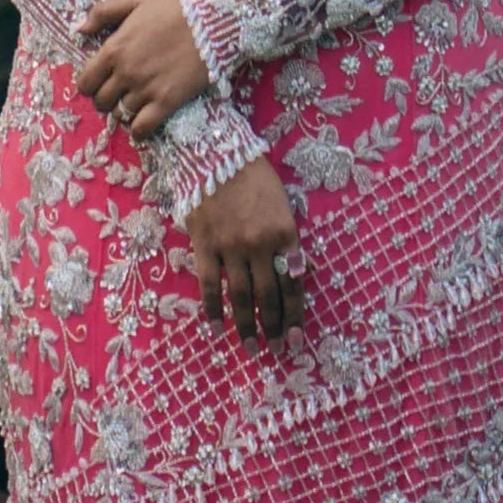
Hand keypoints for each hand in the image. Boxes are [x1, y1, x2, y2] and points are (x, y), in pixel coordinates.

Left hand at [71, 0, 213, 136]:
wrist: (211, 21)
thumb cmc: (172, 8)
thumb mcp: (134, 0)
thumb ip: (102, 13)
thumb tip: (79, 30)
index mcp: (114, 49)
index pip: (85, 81)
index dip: (89, 84)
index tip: (98, 82)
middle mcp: (125, 73)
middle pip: (101, 101)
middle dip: (105, 98)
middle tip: (117, 91)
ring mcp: (145, 90)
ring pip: (120, 114)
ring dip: (123, 110)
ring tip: (133, 102)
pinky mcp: (167, 102)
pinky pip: (142, 127)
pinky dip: (138, 129)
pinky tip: (142, 122)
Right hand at [182, 152, 300, 344]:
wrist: (215, 151)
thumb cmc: (253, 176)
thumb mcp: (283, 205)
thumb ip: (289, 241)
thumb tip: (298, 274)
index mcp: (285, 234)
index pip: (293, 285)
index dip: (296, 316)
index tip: (298, 340)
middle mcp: (261, 245)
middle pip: (269, 297)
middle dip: (275, 328)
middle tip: (277, 351)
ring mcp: (231, 247)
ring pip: (242, 297)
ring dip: (247, 327)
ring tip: (251, 349)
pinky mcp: (205, 245)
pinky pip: (210, 285)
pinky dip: (213, 310)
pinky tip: (217, 330)